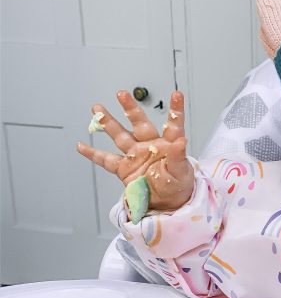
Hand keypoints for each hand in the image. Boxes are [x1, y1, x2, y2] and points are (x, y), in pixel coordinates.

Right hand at [76, 90, 193, 211]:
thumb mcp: (182, 172)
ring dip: (108, 122)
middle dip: (130, 108)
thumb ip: (179, 156)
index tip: (176, 94)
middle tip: (121, 94)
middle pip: (139, 123)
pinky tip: (81, 146)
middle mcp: (150, 145)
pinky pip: (106, 160)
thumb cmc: (178, 185)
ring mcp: (135, 154)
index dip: (176, 110)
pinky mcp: (124, 168)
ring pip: (120, 135)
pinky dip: (93, 154)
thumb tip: (182, 140)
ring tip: (97, 108)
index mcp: (168, 144)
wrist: (167, 203)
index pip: (173, 125)